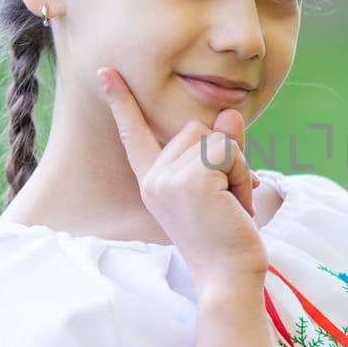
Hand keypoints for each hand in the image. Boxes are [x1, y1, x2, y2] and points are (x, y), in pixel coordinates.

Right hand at [97, 66, 265, 294]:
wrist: (228, 275)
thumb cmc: (228, 236)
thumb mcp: (223, 185)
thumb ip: (222, 148)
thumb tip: (228, 115)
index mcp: (154, 180)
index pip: (135, 133)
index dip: (122, 100)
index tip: (105, 70)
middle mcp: (154, 178)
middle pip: (197, 129)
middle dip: (224, 158)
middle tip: (225, 200)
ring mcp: (168, 178)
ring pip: (216, 139)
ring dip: (236, 168)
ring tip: (230, 205)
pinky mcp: (191, 179)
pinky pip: (229, 150)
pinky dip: (242, 175)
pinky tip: (235, 205)